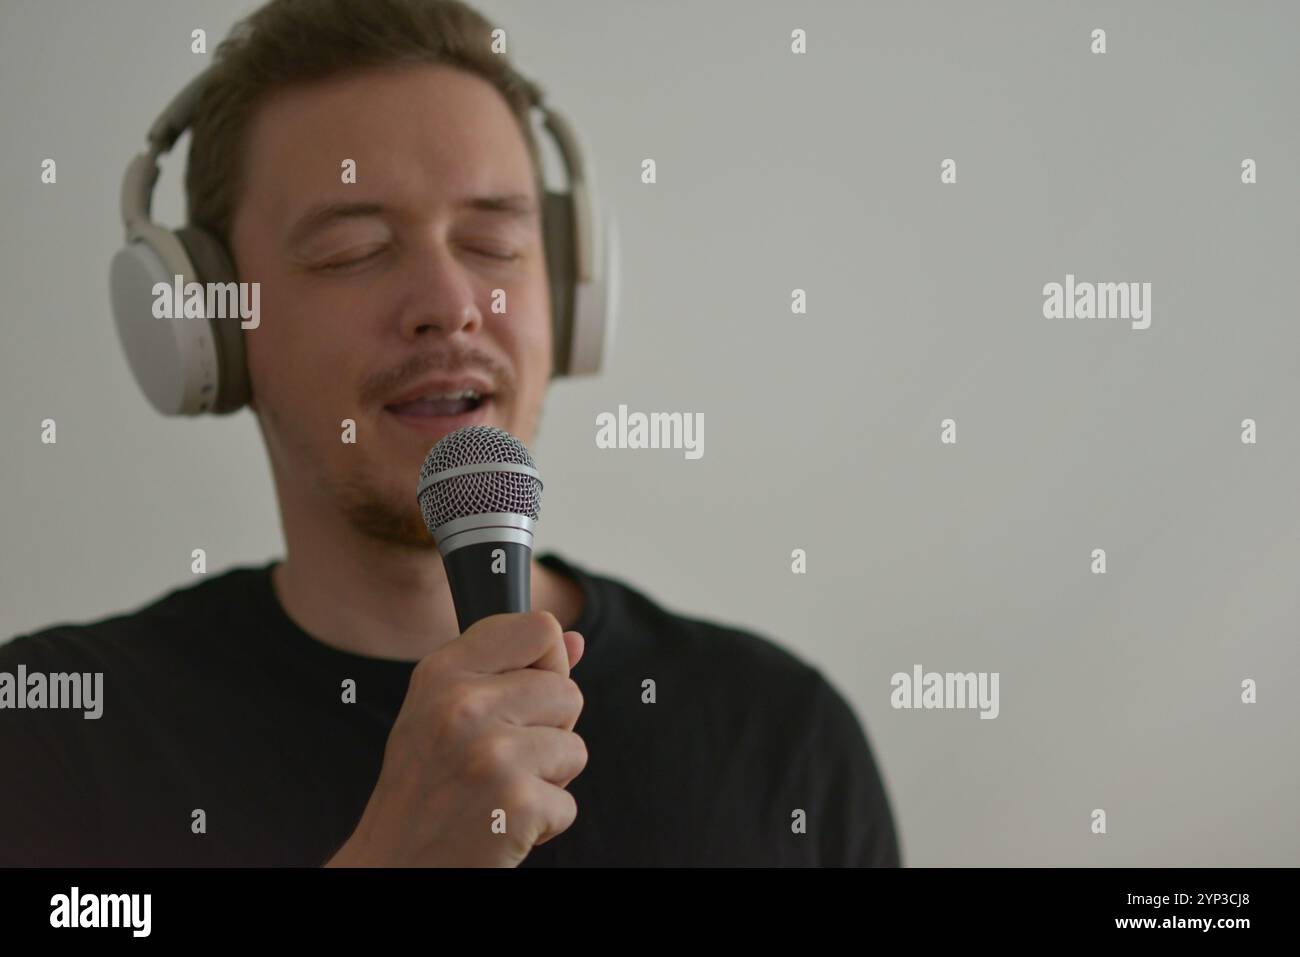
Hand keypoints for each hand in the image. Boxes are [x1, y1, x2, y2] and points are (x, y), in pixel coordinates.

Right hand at [324, 611, 586, 866]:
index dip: (547, 663)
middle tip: (498, 760)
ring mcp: (492, 755)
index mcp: (442, 671)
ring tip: (497, 791)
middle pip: (568, 692)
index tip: (523, 695)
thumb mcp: (441, 711)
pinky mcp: (517, 804)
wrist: (394, 865)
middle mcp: (464, 705)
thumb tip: (578, 640)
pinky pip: (568, 803)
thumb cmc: (423, 787)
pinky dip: (542, 822)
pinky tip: (500, 824)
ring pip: (575, 748)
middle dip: (549, 731)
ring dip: (547, 780)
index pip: (539, 628)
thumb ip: (508, 669)